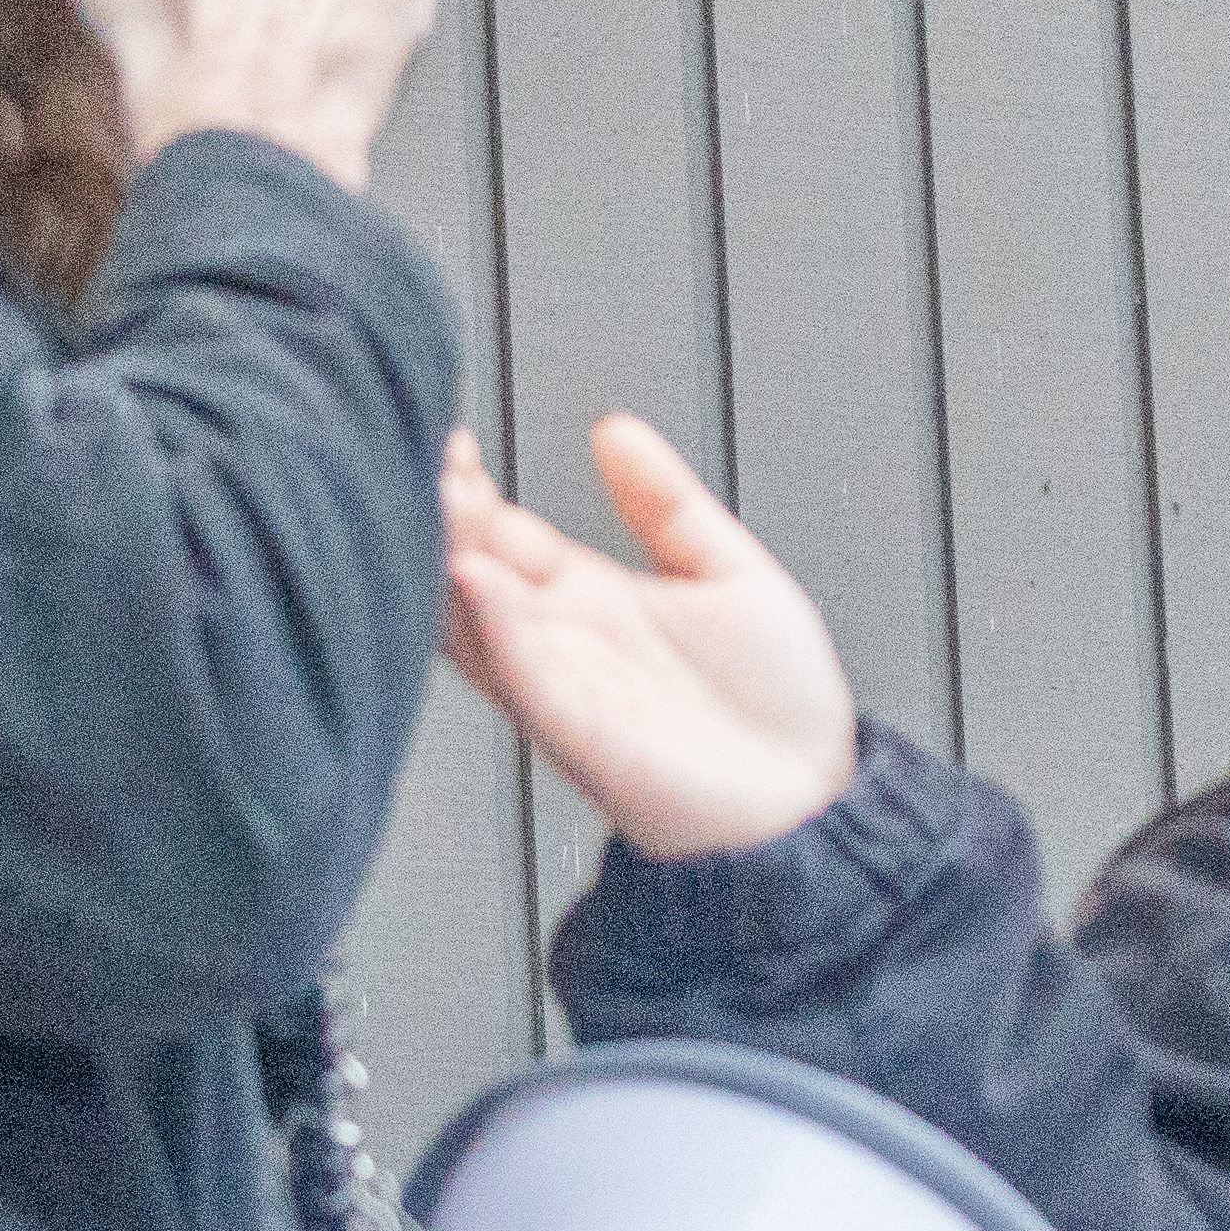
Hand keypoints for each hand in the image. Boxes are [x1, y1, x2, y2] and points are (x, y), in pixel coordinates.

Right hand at [442, 417, 858, 859]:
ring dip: (445, 562)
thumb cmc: (775, 709)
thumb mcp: (726, 570)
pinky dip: (493, 625)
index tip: (449, 436)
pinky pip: (521, 673)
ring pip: (475, 621)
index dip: (469, 486)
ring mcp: (562, 685)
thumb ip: (665, 503)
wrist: (812, 802)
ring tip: (427, 496)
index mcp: (590, 600)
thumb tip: (612, 428)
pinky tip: (473, 575)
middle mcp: (561, 642)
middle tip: (417, 453)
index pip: (503, 534)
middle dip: (441, 517)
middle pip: (471, 571)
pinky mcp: (579, 730)